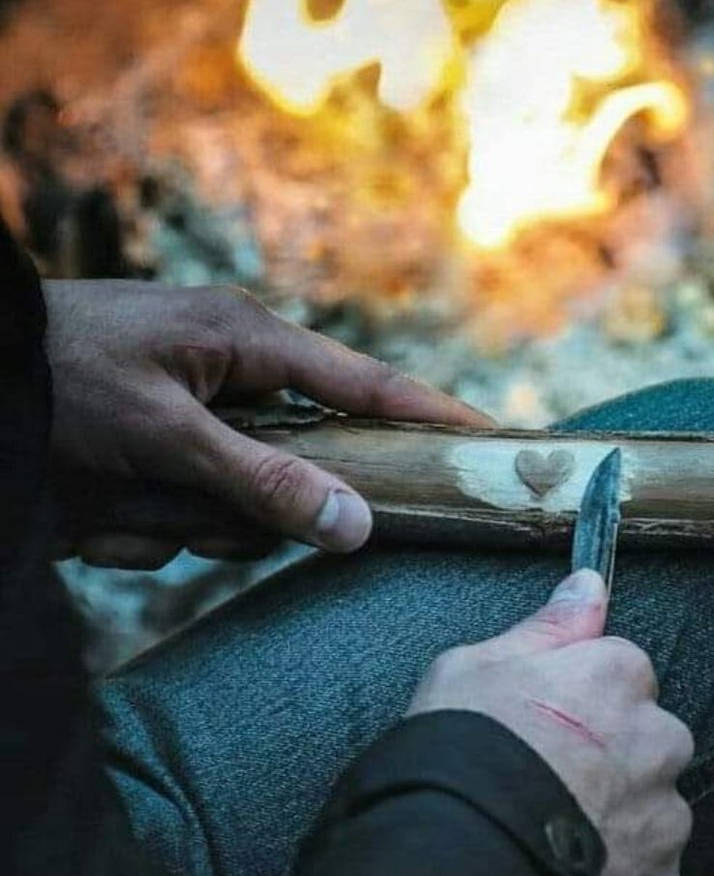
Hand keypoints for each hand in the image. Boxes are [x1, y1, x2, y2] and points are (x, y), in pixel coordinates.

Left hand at [44, 280, 490, 567]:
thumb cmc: (59, 379)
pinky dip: (140, 531)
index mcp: (249, 344)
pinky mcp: (157, 466)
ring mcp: (194, 428)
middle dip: (251, 509)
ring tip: (120, 501)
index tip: (491, 441)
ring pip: (238, 510)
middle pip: (300, 469)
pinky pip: (183, 524)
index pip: (368, 384)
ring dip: (182, 524)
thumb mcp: (165, 432)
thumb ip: (264, 480)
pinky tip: (93, 512)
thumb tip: (357, 527)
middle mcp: (231, 383)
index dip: (432, 415)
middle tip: (195, 506)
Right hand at [407, 569, 692, 875]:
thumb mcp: (477, 664)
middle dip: (614, 758)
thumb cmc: (461, 749)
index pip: (622, 671)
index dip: (580, 698)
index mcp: (619, 677)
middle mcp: (658, 741)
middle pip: (648, 740)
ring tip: (556, 839)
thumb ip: (548, 626)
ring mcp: (664, 820)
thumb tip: (589, 583)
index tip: (545, 722)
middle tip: (551, 782)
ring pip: (654, 811)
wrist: (457, 862)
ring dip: (620, 821)